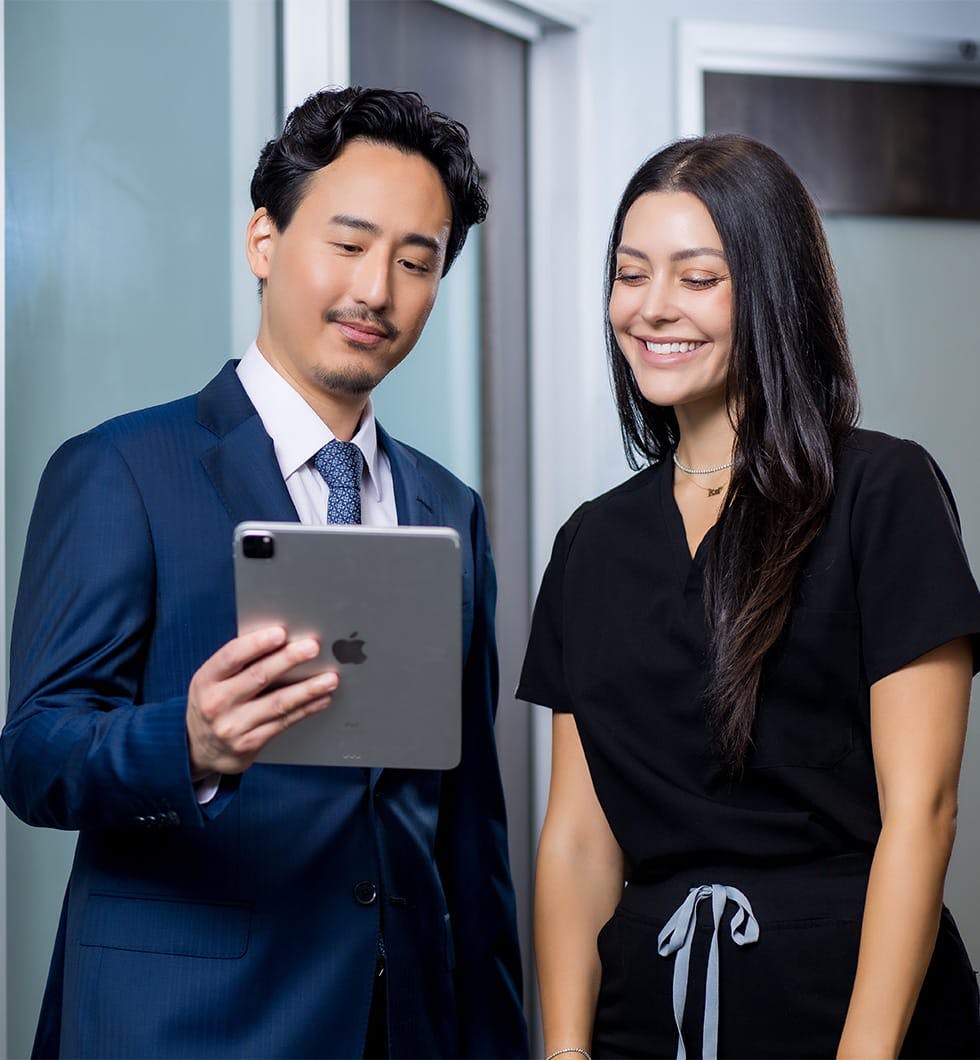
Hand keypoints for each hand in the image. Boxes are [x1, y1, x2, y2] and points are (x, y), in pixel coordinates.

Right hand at [186, 626, 338, 778]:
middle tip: (312, 647)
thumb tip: (280, 638)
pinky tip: (322, 698)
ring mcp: (233, 726)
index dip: (256, 643)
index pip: (231, 657)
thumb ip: (239, 662)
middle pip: (258, 677)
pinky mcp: (250, 743)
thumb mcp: (213, 680)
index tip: (280, 633)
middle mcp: (217, 703)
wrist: (198, 747)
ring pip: (277, 703)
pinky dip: (307, 709)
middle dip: (289, 660)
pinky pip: (284, 722)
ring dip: (308, 689)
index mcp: (207, 679)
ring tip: (330, 678)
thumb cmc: (214, 701)